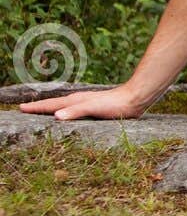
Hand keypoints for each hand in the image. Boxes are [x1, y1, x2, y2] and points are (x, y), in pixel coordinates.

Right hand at [18, 83, 156, 120]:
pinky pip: (73, 109)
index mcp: (75, 101)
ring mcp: (86, 103)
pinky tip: (69, 114)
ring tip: (41, 110)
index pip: (51, 105)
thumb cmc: (115, 104)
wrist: (135, 98)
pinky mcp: (95, 107)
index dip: (36, 108)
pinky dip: (65, 111)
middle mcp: (78, 100)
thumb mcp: (94, 108)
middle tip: (24, 108)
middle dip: (39, 106)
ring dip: (51, 108)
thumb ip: (75, 111)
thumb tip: (55, 116)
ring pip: (63, 105)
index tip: (21, 108)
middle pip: (54, 104)